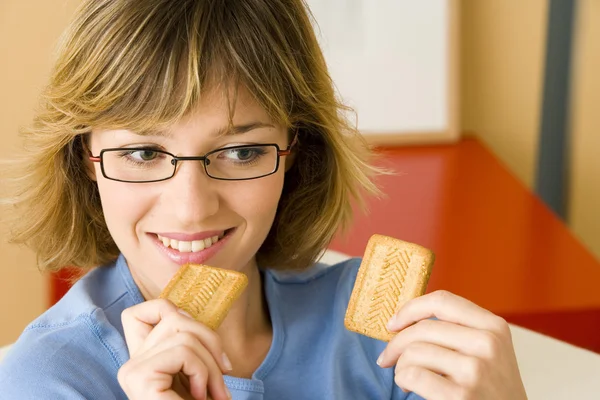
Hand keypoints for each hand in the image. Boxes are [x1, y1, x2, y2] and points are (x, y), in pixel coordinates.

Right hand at [117, 299, 231, 399]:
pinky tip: (199, 397)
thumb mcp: (195, 371)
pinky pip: (183, 351)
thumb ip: (187, 344)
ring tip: (214, 393)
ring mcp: (131, 370)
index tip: (199, 341)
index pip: (139, 313)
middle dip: (211, 342)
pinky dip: (203, 372)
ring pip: (184, 334)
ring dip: (211, 364)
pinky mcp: (139, 377)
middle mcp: (130, 364)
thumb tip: (186, 312)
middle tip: (223, 377)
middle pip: (175, 318)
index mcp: (142, 360)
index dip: (170, 310)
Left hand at [377, 290, 526, 399]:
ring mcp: (475, 370)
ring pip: (414, 351)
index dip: (410, 309)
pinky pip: (413, 374)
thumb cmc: (493, 390)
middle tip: (387, 357)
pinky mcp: (461, 396)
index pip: (442, 300)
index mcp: (494, 327)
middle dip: (396, 344)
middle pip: (422, 328)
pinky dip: (403, 379)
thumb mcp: (489, 351)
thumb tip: (406, 319)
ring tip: (404, 376)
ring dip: (400, 365)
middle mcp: (487, 344)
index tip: (393, 323)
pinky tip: (408, 386)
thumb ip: (460, 330)